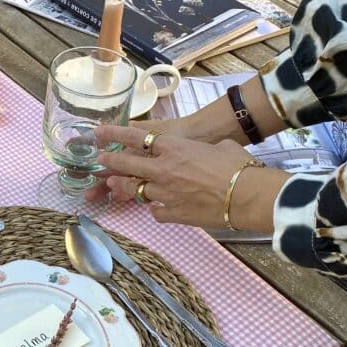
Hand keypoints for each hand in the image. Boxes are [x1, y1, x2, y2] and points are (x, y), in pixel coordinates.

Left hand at [86, 124, 283, 230]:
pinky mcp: (172, 213)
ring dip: (125, 187)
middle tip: (100, 160)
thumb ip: (203, 151)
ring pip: (135, 190)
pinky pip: (155, 211)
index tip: (99, 133)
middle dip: (110, 162)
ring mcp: (165, 193)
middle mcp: (163, 169)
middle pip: (126, 165)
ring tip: (116, 185)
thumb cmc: (239, 167)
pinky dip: (155, 208)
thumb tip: (208, 154)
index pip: (136, 137)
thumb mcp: (220, 148)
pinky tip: (157, 208)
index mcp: (174, 147)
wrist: (247, 197)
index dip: (114, 134)